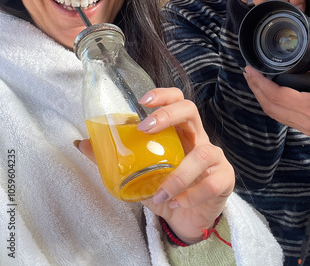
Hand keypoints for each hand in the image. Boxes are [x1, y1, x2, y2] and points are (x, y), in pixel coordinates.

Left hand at [77, 87, 234, 243]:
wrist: (185, 219)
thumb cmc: (163, 189)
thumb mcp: (136, 173)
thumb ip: (112, 159)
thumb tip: (81, 144)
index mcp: (178, 131)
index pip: (177, 100)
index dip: (163, 95)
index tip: (143, 100)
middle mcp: (197, 138)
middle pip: (191, 110)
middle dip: (168, 115)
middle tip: (145, 129)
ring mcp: (214, 157)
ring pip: (203, 153)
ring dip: (178, 175)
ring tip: (160, 194)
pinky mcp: (224, 179)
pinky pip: (212, 182)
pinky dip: (191, 195)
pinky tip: (176, 204)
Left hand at [243, 36, 309, 135]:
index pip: (277, 96)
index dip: (261, 83)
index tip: (251, 70)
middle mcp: (308, 122)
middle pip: (271, 107)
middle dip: (256, 89)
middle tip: (247, 72)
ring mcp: (309, 128)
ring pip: (276, 115)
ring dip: (262, 97)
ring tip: (254, 80)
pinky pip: (284, 117)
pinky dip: (273, 104)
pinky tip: (271, 92)